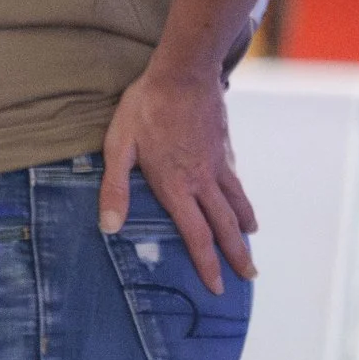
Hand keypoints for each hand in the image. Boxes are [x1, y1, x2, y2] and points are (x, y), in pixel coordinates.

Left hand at [100, 62, 254, 292]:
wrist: (184, 72)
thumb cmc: (145, 108)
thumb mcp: (118, 147)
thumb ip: (114, 189)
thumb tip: (109, 227)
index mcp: (176, 186)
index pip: (196, 235)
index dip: (206, 264)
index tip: (217, 287)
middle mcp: (203, 181)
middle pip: (224, 227)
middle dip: (235, 255)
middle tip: (248, 277)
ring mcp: (218, 164)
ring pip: (237, 204)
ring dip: (244, 228)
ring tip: (250, 243)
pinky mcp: (225, 148)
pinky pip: (237, 182)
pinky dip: (243, 199)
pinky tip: (242, 204)